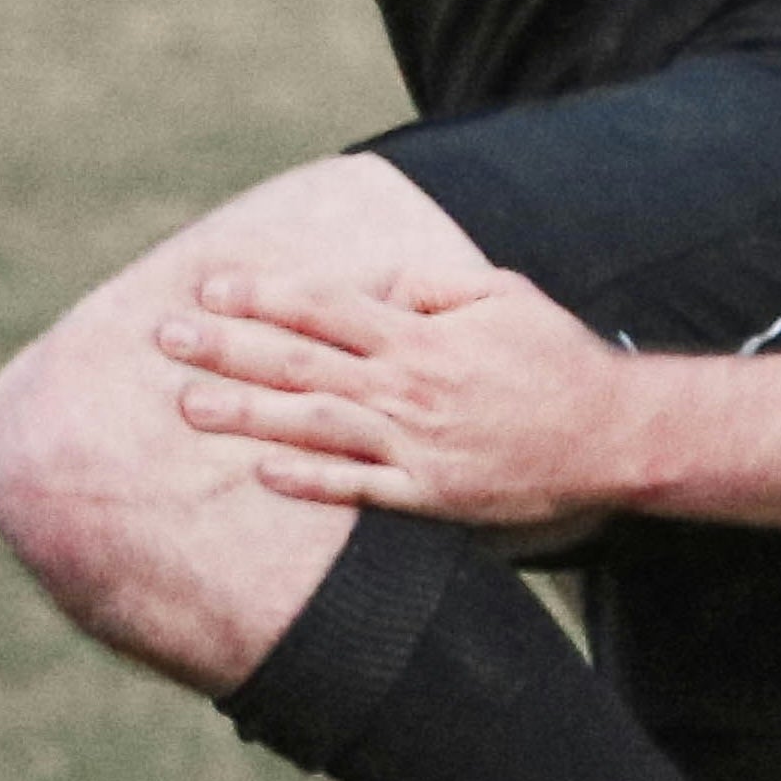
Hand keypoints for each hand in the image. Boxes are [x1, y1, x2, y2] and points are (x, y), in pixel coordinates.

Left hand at [160, 264, 643, 523]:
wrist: (614, 435)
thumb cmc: (560, 360)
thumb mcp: (505, 295)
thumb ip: (436, 286)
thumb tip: (381, 287)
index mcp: (421, 335)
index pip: (324, 307)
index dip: (263, 296)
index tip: (210, 288)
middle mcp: (408, 387)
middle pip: (301, 362)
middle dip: (228, 348)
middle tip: (166, 337)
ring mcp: (416, 444)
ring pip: (315, 424)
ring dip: (248, 414)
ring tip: (189, 405)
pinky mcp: (431, 493)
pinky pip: (359, 487)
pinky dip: (310, 480)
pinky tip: (261, 473)